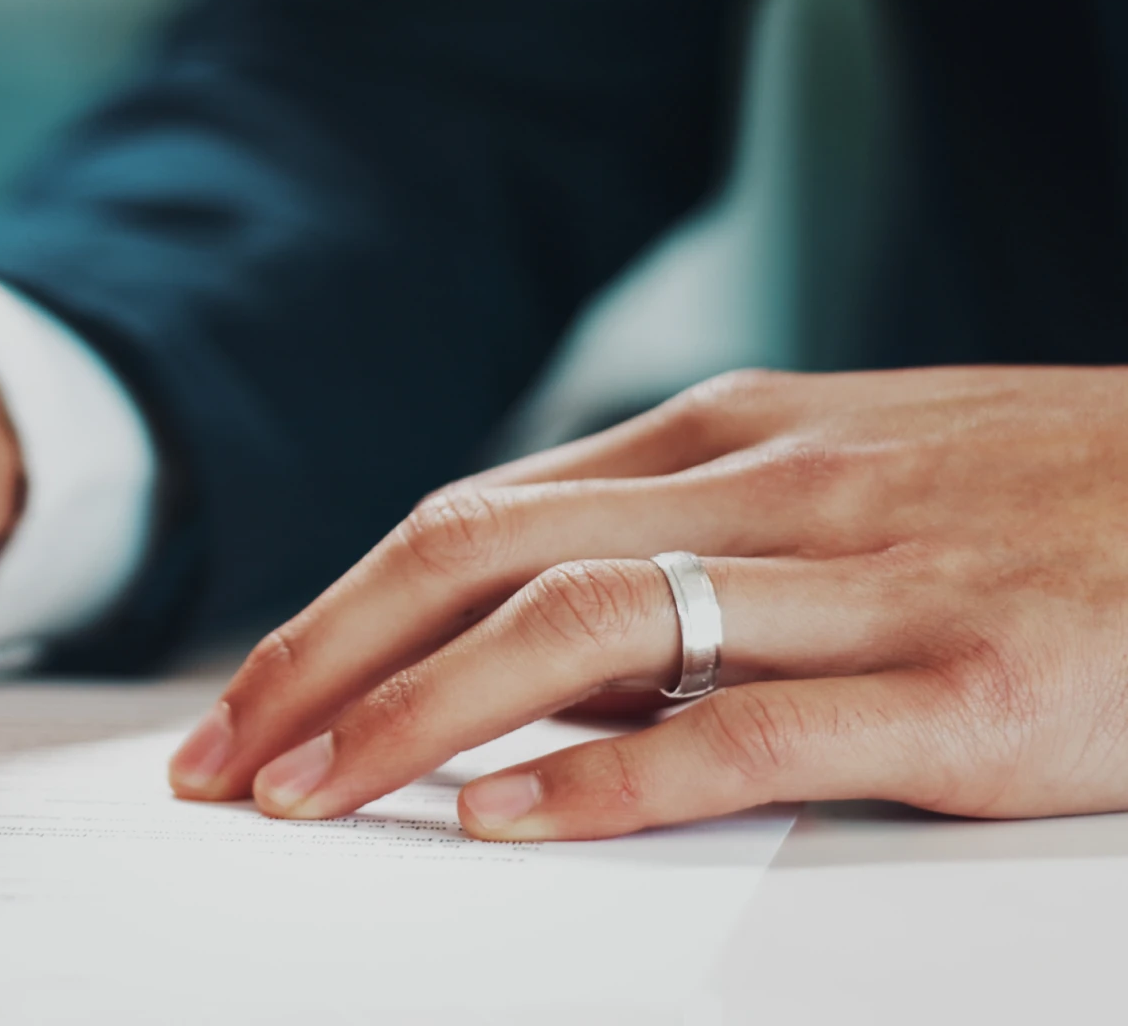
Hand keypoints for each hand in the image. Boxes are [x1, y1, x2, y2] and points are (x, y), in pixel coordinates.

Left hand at [168, 367, 1127, 838]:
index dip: (338, 610)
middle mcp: (768, 487)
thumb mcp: (845, 478)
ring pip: (581, 625)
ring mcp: (866, 582)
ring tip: (309, 800)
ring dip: (418, 715)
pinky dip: (610, 778)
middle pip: (480, 555)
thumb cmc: (1046, 497)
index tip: (247, 701)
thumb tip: (532, 640)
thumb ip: (693, 538)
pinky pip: (749, 726)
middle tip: (220, 765)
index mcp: (727, 436)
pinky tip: (507, 829)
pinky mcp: (966, 690)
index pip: (472, 518)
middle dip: (327, 658)